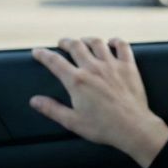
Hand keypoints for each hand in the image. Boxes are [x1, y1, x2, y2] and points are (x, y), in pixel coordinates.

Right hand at [30, 37, 167, 167]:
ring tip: (83, 41)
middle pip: (75, 46)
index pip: (55, 62)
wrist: (133, 128)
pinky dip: (116, 42)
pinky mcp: (128, 66)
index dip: (43, 54)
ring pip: (96, 43)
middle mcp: (93, 68)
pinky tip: (112, 42)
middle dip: (65, 42)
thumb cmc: (103, 127)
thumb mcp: (73, 122)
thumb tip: (35, 101)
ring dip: (87, 39)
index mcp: (77, 81)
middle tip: (61, 43)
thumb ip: (52, 109)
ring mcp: (112, 65)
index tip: (37, 51)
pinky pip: (122, 46)